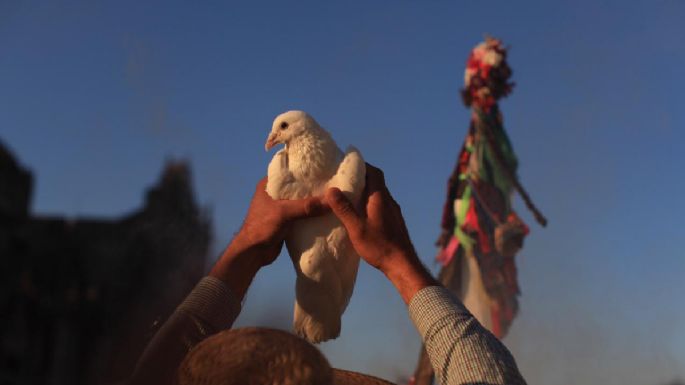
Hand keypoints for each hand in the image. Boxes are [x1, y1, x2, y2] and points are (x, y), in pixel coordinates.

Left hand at [210, 177, 328, 298]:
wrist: (252, 253)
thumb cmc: (262, 227)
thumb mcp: (284, 213)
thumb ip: (306, 207)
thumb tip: (330, 201)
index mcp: (269, 186)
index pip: (290, 173)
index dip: (307, 172)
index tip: (325, 171)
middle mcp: (275, 195)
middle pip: (299, 189)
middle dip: (314, 190)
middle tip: (333, 187)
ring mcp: (280, 209)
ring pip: (301, 203)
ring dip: (314, 204)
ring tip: (333, 200)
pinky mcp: (286, 222)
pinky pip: (302, 216)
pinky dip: (312, 216)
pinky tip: (326, 215)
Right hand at [325, 164, 437, 303]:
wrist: (403, 265)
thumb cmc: (380, 246)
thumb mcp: (357, 228)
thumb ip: (344, 209)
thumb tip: (331, 189)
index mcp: (381, 198)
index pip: (374, 173)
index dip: (363, 165)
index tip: (348, 165)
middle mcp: (389, 201)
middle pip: (376, 182)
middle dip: (361, 178)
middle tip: (344, 180)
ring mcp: (394, 212)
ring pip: (379, 195)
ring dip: (365, 192)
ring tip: (349, 197)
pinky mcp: (394, 222)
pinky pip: (381, 206)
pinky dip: (370, 204)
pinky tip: (360, 214)